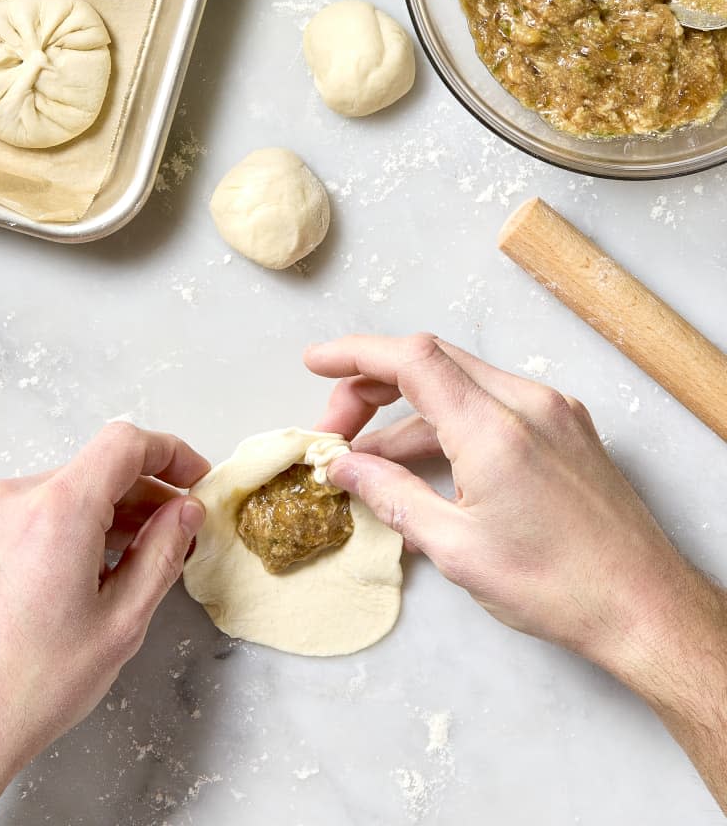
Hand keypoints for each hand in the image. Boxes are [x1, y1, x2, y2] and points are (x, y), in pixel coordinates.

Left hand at [0, 423, 208, 825]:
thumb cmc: (30, 686)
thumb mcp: (122, 620)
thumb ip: (163, 552)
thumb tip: (186, 512)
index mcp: (57, 512)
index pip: (126, 444)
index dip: (171, 453)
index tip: (194, 477)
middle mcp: (13, 499)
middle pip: (97, 466)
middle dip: (146, 491)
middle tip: (177, 527)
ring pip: (66, 487)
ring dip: (108, 509)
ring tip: (136, 555)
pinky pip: (34, 506)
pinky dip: (70, 522)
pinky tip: (89, 565)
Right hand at [305, 334, 726, 810]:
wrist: (644, 606)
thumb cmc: (557, 587)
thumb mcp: (457, 548)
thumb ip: (392, 497)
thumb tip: (344, 469)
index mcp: (496, 429)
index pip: (411, 360)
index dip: (355, 353)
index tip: (316, 363)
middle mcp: (527, 403)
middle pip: (432, 362)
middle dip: (373, 386)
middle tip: (338, 430)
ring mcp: (552, 410)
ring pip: (460, 384)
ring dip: (408, 412)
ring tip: (368, 460)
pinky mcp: (564, 426)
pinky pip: (491, 406)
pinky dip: (447, 424)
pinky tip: (420, 464)